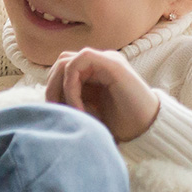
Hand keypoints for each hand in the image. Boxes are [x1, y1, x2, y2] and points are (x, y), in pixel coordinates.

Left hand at [44, 48, 160, 141]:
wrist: (149, 131)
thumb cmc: (120, 126)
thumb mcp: (88, 114)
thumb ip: (69, 102)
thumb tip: (42, 103)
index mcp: (94, 73)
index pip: (60, 70)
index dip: (52, 90)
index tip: (55, 114)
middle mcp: (99, 63)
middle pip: (60, 63)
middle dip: (51, 88)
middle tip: (57, 113)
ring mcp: (106, 60)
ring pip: (65, 61)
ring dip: (59, 88)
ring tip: (70, 113)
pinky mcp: (112, 63)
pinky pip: (78, 64)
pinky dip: (71, 86)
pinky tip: (78, 109)